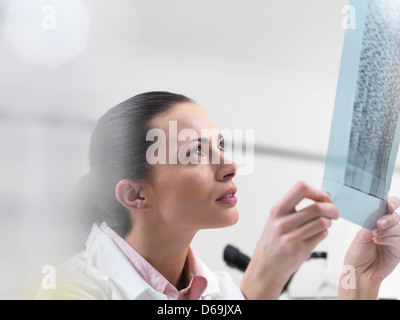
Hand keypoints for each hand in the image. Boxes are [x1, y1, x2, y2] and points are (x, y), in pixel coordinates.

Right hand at [240, 181, 338, 298]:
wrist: (265, 268)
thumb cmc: (273, 244)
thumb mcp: (275, 220)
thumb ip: (293, 209)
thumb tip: (320, 198)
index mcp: (277, 210)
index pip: (301, 189)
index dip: (317, 192)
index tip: (323, 198)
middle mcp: (282, 222)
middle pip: (317, 207)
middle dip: (331, 209)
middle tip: (333, 212)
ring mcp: (291, 237)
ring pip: (322, 222)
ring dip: (329, 222)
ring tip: (325, 224)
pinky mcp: (300, 250)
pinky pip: (321, 236)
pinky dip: (324, 233)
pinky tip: (318, 235)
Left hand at [338, 197, 399, 299]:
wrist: (359, 272)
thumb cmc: (357, 254)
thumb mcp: (361, 236)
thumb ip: (371, 224)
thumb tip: (378, 215)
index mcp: (376, 221)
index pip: (389, 207)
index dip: (392, 203)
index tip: (389, 205)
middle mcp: (387, 228)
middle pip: (396, 217)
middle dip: (389, 219)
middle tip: (379, 224)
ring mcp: (394, 238)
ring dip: (388, 231)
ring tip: (375, 237)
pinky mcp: (399, 249)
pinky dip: (391, 239)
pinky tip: (380, 242)